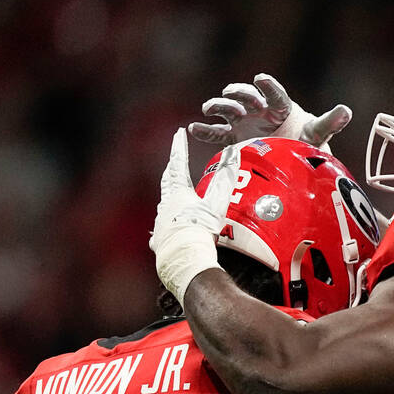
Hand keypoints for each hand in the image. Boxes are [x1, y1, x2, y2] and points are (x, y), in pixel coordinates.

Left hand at [151, 129, 240, 304]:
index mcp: (178, 194)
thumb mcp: (217, 202)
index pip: (178, 163)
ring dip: (168, 197)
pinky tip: (167, 232)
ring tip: (172, 194)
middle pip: (167, 182)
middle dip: (171, 169)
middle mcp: (166, 206)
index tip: (178, 132)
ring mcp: (161, 224)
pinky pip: (162, 231)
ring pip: (163, 205)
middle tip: (173, 161)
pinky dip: (166, 227)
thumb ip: (225, 177)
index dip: (179, 147)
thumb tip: (233, 151)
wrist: (186, 261)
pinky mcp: (160, 242)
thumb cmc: (201, 231)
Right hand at [189, 73, 351, 149]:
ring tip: (212, 109)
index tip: (261, 78)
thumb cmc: (304, 144)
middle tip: (241, 104)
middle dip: (241, 95)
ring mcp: (244, 122)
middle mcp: (259, 111)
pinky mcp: (233, 138)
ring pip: (227, 109)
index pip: (273, 93)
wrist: (290, 164)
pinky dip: (204, 130)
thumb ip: (329, 122)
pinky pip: (216, 132)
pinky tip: (194, 128)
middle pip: (245, 96)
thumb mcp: (316, 133)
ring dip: (219, 105)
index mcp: (279, 106)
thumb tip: (346, 110)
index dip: (267, 86)